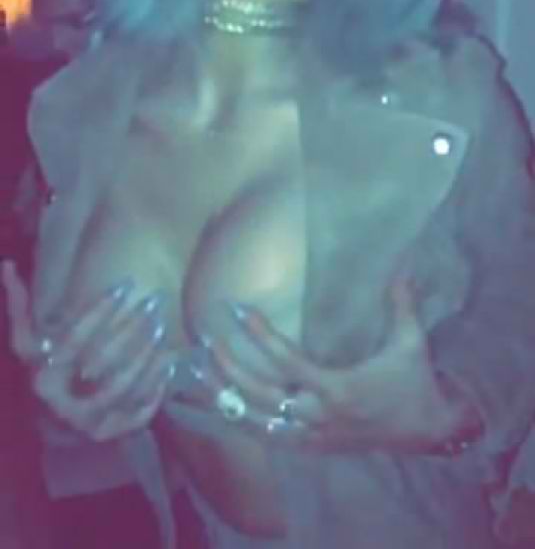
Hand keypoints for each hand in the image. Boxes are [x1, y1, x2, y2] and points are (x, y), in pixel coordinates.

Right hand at [1, 261, 177, 441]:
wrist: (52, 421)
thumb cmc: (45, 369)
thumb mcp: (28, 342)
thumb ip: (19, 307)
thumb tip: (7, 265)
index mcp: (43, 376)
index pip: (75, 338)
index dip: (101, 310)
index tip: (125, 284)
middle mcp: (62, 404)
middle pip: (103, 362)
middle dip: (132, 327)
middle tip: (154, 300)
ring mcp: (88, 424)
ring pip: (124, 388)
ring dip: (147, 356)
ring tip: (162, 327)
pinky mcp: (111, 434)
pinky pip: (139, 413)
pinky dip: (155, 388)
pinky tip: (169, 363)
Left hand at [192, 280, 455, 452]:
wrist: (429, 431)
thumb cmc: (416, 383)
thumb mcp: (411, 342)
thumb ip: (401, 304)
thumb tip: (401, 262)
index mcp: (339, 390)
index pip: (289, 362)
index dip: (262, 336)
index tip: (241, 311)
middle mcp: (319, 416)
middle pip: (261, 395)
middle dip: (230, 369)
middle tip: (207, 340)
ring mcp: (313, 436)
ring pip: (257, 422)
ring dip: (227, 398)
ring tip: (201, 373)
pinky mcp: (312, 448)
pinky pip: (269, 438)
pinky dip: (243, 422)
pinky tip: (222, 405)